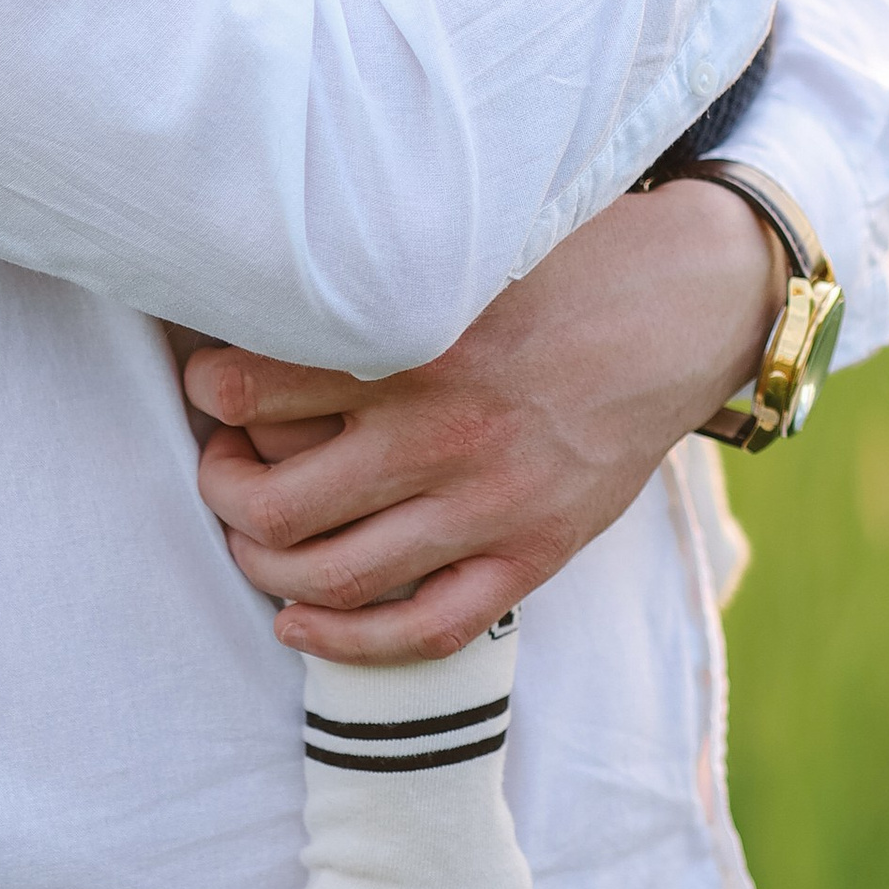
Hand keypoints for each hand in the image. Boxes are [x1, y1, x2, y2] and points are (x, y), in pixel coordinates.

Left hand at [178, 180, 778, 664]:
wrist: (682, 308)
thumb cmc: (558, 262)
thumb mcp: (460, 245)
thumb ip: (375, 276)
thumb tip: (266, 278)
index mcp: (412, 343)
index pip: (250, 390)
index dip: (207, 391)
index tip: (208, 383)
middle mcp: (442, 433)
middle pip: (276, 505)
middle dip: (223, 491)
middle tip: (221, 466)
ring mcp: (488, 507)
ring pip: (334, 578)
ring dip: (265, 567)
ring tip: (251, 538)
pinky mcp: (531, 556)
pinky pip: (423, 631)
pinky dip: (345, 643)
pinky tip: (299, 625)